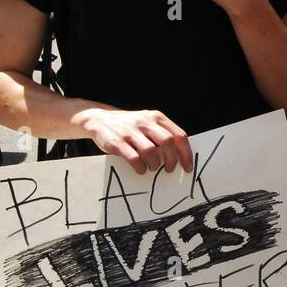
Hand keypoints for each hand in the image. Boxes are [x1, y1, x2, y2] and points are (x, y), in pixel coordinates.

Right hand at [76, 108, 192, 174]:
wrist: (99, 120)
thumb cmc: (130, 126)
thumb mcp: (148, 122)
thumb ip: (162, 133)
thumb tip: (181, 155)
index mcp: (156, 117)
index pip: (178, 135)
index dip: (186, 153)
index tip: (188, 167)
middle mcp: (145, 122)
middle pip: (167, 142)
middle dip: (172, 160)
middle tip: (170, 170)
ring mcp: (130, 131)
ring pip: (150, 151)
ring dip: (155, 164)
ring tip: (153, 168)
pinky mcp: (116, 142)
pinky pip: (133, 158)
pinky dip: (140, 167)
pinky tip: (141, 170)